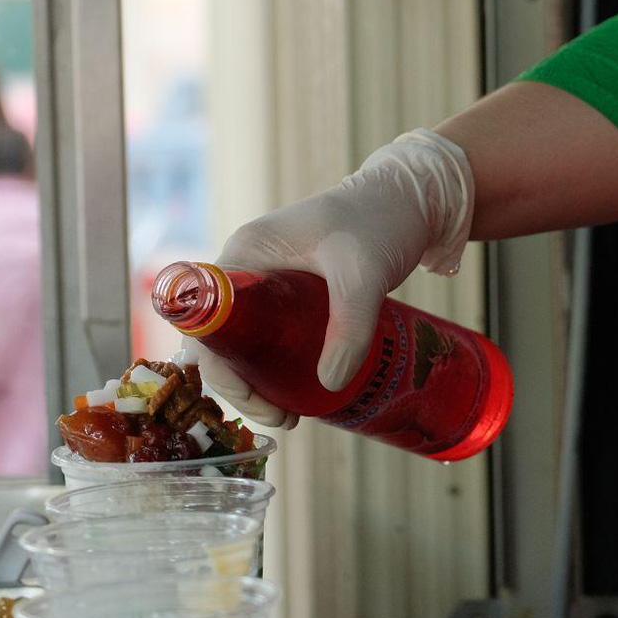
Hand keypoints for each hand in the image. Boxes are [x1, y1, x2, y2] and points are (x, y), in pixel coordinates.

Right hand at [188, 129, 473, 429]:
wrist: (410, 198)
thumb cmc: (381, 221)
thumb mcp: (364, 274)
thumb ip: (350, 327)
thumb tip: (330, 385)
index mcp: (245, 253)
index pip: (208, 323)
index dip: (222, 369)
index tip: (260, 401)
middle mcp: (247, 267)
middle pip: (221, 339)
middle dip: (243, 385)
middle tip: (284, 418)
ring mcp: (268, 280)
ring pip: (245, 341)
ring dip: (259, 380)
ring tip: (294, 414)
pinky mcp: (292, 291)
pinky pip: (269, 335)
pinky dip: (277, 365)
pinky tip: (304, 390)